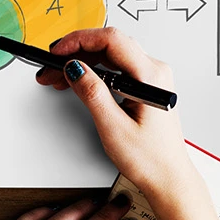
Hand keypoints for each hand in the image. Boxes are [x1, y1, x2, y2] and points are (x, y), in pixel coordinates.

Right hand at [37, 28, 193, 203]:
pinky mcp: (146, 87)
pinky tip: (78, 81)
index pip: (111, 40)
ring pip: (111, 56)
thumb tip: (74, 68)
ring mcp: (151, 79)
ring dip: (83, 62)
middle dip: (76, 52)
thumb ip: (92, 93)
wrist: (168, 178)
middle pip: (110, 45)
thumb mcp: (113, 127)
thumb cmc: (151, 159)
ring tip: (58, 77)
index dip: (79, 41)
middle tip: (51, 66)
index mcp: (151, 77)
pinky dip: (95, 72)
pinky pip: (117, 68)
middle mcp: (155, 72)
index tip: (57, 52)